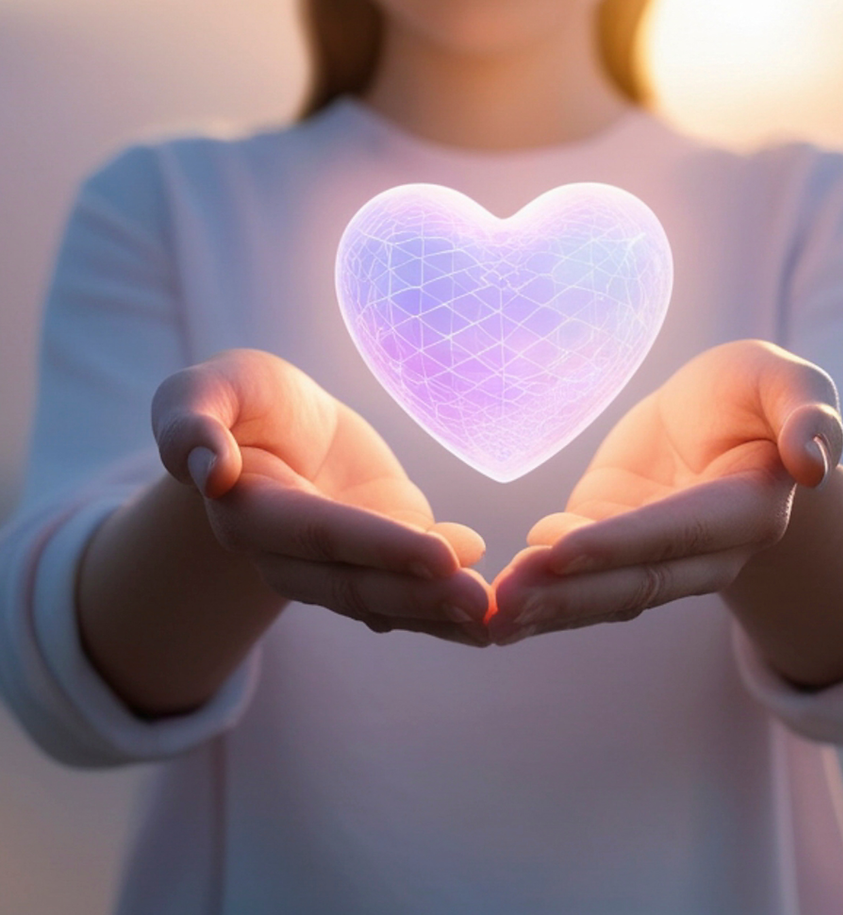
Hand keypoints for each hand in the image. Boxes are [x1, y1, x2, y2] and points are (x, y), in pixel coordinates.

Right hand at [153, 349, 491, 645]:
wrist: (283, 423)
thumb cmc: (246, 399)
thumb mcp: (211, 388)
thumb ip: (191, 422)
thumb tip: (207, 468)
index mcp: (252, 513)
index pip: (320, 534)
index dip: (377, 546)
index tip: (439, 554)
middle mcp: (293, 556)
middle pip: (358, 582)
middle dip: (421, 594)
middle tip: (483, 600)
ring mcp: (338, 564)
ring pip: (386, 598)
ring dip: (439, 611)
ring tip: (493, 613)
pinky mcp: (378, 556)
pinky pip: (408, 588)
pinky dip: (445, 601)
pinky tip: (491, 607)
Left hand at [489, 340, 842, 643]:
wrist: (711, 416)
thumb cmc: (751, 394)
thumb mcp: (783, 381)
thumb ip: (808, 413)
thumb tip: (816, 462)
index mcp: (746, 512)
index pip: (677, 534)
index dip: (620, 544)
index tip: (558, 551)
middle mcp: (701, 553)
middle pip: (633, 582)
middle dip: (569, 595)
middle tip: (504, 601)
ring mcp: (652, 557)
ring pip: (601, 593)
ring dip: (547, 606)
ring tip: (492, 612)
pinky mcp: (611, 546)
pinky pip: (577, 579)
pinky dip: (540, 592)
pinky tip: (495, 604)